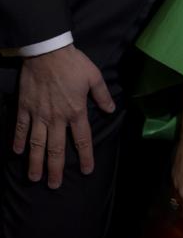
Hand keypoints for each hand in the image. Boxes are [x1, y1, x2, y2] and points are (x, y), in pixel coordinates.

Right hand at [13, 44, 115, 188]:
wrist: (47, 51)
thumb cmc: (73, 63)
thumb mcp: (94, 76)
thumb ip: (102, 95)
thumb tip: (111, 110)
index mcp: (76, 111)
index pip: (82, 140)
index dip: (85, 157)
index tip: (86, 171)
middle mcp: (56, 118)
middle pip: (56, 149)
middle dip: (56, 169)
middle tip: (54, 186)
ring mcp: (38, 114)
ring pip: (36, 144)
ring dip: (35, 162)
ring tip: (34, 178)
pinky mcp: (25, 107)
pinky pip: (20, 128)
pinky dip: (18, 141)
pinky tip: (17, 152)